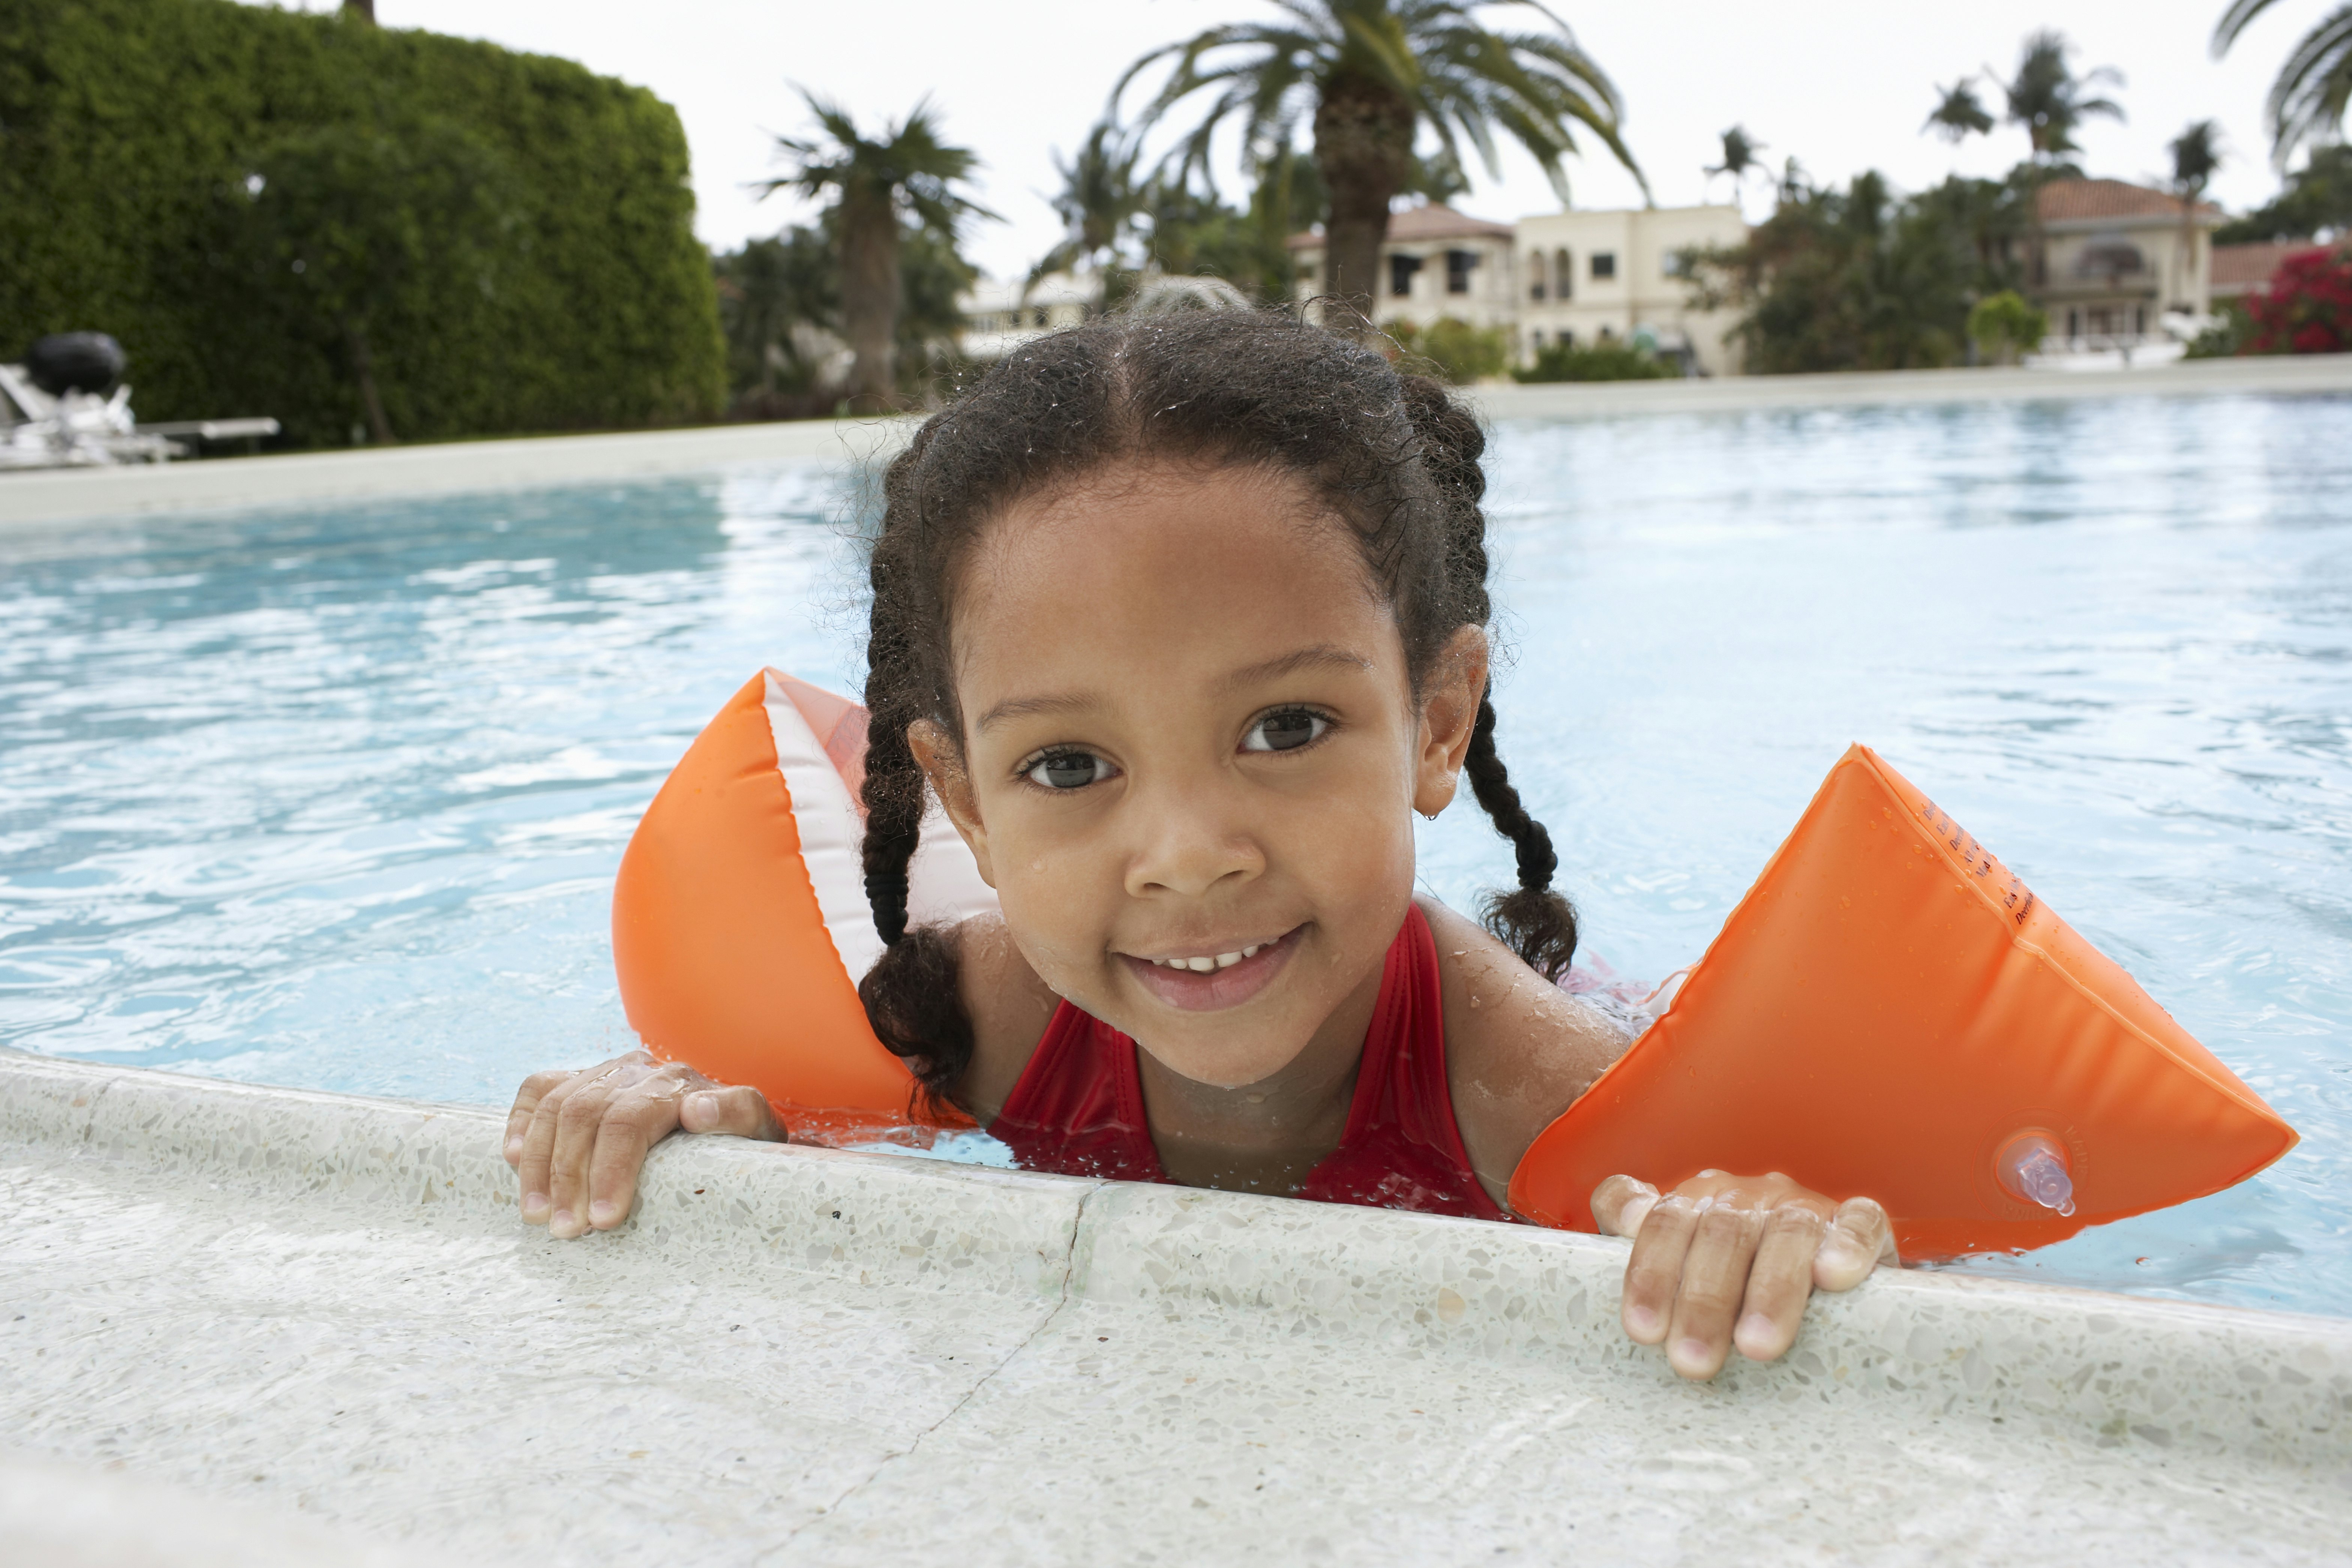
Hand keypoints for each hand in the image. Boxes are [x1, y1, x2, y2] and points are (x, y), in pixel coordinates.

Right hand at [503, 1050, 783, 1238]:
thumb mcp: (756, 1133)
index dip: (611, 1170)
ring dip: (540, 1164)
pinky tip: (512, 1159)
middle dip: (569, 1177)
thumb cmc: (737, 1143)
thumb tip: (697, 1111)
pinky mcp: (582, 1078)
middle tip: (567, 1231)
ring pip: (557, 1106)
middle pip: (586, 1115)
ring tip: (538, 1215)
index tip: (603, 1220)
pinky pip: (539, 1087)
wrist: (728, 1124)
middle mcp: (639, 1070)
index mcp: (678, 1083)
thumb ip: (738, 1116)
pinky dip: (521, 1122)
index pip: (630, 1120)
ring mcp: (607, 1071)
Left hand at [1591, 1169, 1894, 1381]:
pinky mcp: (1860, 1224)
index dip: (1649, 1271)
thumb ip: (1643, 1252)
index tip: (1643, 1330)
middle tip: (1693, 1361)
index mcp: (1696, 1202)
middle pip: (1719, 1233)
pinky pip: (1858, 1223)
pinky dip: (1846, 1246)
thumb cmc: (1734, 1284)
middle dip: (1704, 1300)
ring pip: (1786, 1232)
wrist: (1823, 1276)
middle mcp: (1746, 1197)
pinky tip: (1832, 1278)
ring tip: (1756, 1346)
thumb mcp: (1681, 1271)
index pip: (1661, 1220)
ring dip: (1770, 1289)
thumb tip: (1623, 1239)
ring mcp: (1804, 1206)